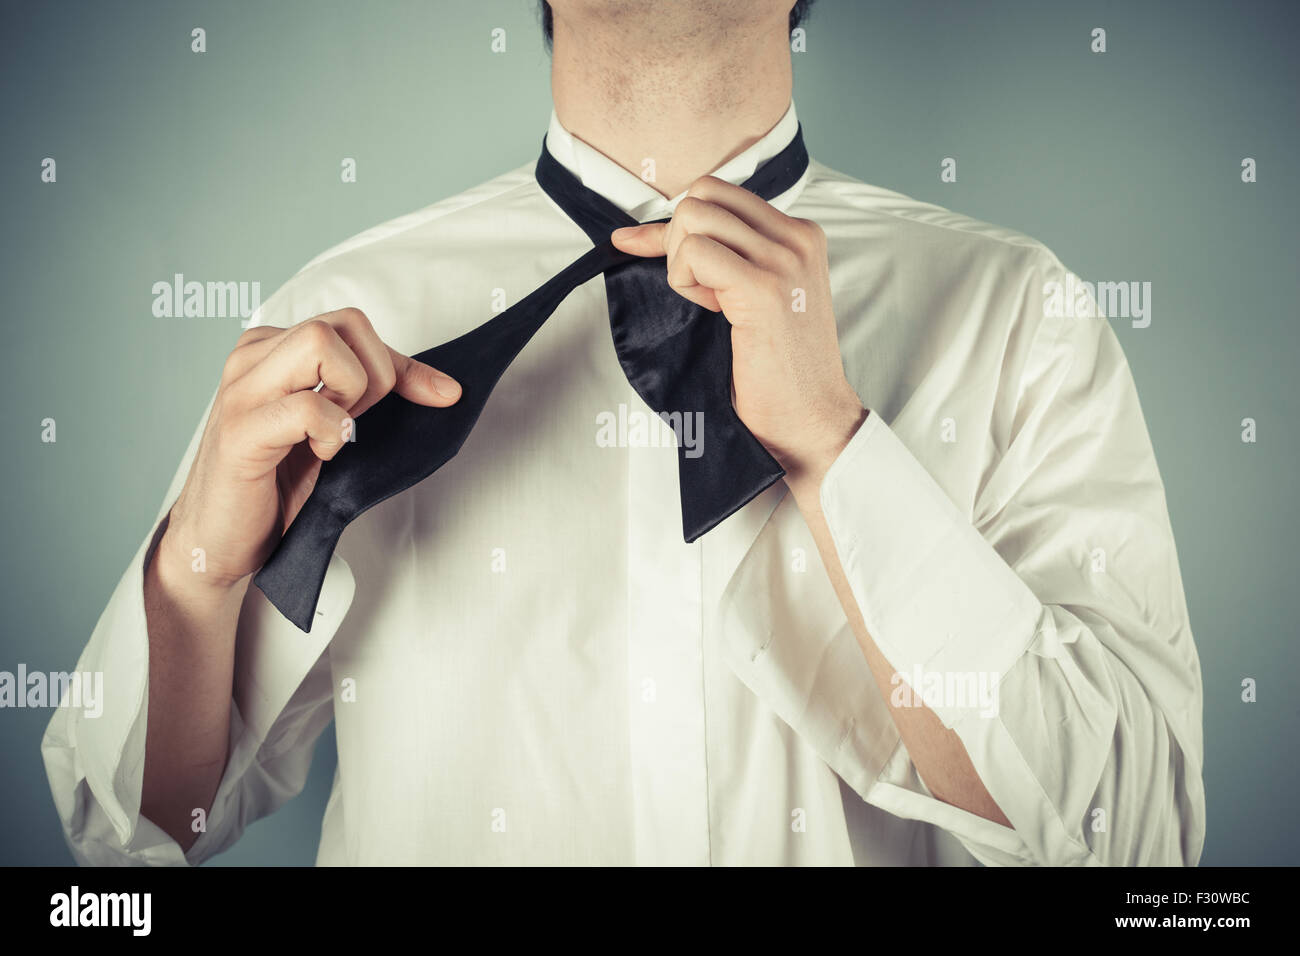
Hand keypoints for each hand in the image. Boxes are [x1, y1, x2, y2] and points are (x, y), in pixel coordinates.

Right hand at [157, 308, 461, 596]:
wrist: (219, 539)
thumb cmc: (277, 483)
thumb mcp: (335, 428)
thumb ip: (372, 397)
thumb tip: (446, 388)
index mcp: (270, 347)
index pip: (353, 324)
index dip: (402, 362)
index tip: (438, 396)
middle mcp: (251, 357)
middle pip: (343, 324)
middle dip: (376, 375)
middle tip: (358, 423)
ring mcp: (241, 390)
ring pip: (321, 344)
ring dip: (351, 396)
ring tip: (333, 438)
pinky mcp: (240, 430)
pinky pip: (309, 407)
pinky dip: (332, 434)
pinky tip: (318, 456)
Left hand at [611, 176, 865, 505]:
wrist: (810, 417)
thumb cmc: (776, 368)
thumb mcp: (752, 295)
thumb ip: (719, 256)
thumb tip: (632, 235)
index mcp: (801, 233)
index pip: (720, 192)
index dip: (680, 224)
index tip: (661, 257)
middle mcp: (798, 238)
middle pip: (703, 194)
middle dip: (679, 238)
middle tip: (699, 288)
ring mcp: (784, 260)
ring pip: (694, 217)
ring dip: (682, 261)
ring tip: (710, 303)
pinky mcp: (763, 288)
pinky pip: (694, 253)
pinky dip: (685, 281)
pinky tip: (712, 311)